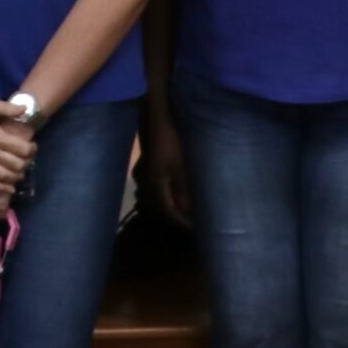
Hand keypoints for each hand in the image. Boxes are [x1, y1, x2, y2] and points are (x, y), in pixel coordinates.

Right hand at [0, 93, 36, 189]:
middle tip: (28, 159)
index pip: (21, 149)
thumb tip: (26, 108)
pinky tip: (8, 188)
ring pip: (2, 176)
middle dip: (26, 163)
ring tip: (21, 173)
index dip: (31, 149)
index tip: (33, 146)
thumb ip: (8, 108)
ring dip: (15, 177)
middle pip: (15, 165)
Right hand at [143, 106, 191, 227]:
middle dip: (179, 216)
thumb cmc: (169, 140)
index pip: (170, 212)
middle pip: (163, 207)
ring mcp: (147, 173)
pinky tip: (180, 190)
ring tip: (191, 209)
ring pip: (161, 196)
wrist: (155, 116)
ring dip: (174, 204)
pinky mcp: (151, 165)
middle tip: (197, 222)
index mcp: (156, 185)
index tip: (199, 230)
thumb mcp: (179, 165)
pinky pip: (160, 185)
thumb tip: (188, 211)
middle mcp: (148, 183)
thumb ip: (183, 188)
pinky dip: (171, 192)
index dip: (184, 223)